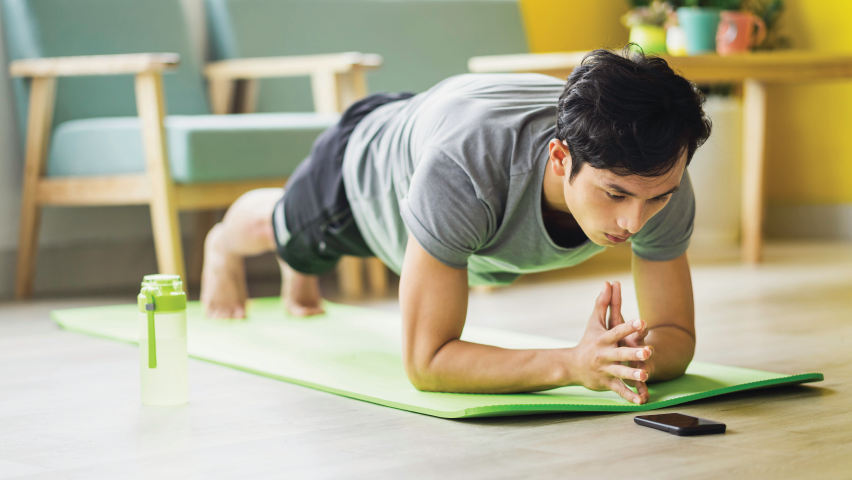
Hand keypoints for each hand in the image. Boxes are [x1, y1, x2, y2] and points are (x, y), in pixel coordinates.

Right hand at [569, 281, 651, 404]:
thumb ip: (603, 303)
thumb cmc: (587, 341)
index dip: (629, 326)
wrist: (572, 366)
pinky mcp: (607, 383)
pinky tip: (641, 401)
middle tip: (648, 352)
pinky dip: (629, 396)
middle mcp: (604, 355)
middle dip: (634, 353)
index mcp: (603, 339)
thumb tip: (608, 282)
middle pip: (620, 353)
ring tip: (645, 376)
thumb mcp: (594, 323)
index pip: (617, 331)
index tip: (642, 322)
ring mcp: (605, 370)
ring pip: (621, 373)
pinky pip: (619, 390)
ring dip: (632, 375)